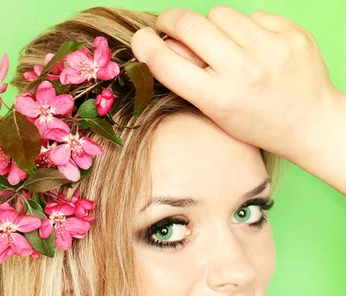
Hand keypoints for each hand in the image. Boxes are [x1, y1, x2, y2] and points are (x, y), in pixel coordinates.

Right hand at [131, 6, 340, 159]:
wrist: (311, 123)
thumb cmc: (258, 124)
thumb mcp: (218, 114)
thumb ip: (191, 80)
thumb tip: (164, 45)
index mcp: (220, 99)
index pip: (167, 62)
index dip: (146, 45)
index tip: (142, 39)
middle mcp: (243, 71)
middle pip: (190, 24)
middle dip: (172, 21)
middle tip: (169, 25)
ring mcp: (269, 49)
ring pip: (219, 13)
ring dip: (214, 26)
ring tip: (226, 46)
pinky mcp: (290, 33)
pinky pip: (252, 15)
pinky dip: (247, 28)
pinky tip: (256, 48)